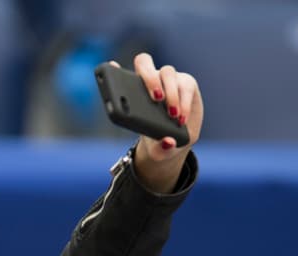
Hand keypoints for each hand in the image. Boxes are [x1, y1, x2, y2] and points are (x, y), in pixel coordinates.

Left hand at [117, 52, 204, 191]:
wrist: (178, 140)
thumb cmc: (159, 141)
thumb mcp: (157, 150)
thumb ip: (160, 149)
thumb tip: (168, 142)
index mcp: (133, 91)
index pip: (120, 74)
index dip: (113, 69)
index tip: (110, 67)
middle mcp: (150, 80)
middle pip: (144, 63)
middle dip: (149, 78)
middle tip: (156, 98)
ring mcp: (169, 79)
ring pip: (167, 72)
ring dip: (170, 91)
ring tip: (172, 114)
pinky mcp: (186, 84)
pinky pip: (185, 85)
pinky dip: (184, 101)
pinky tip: (181, 117)